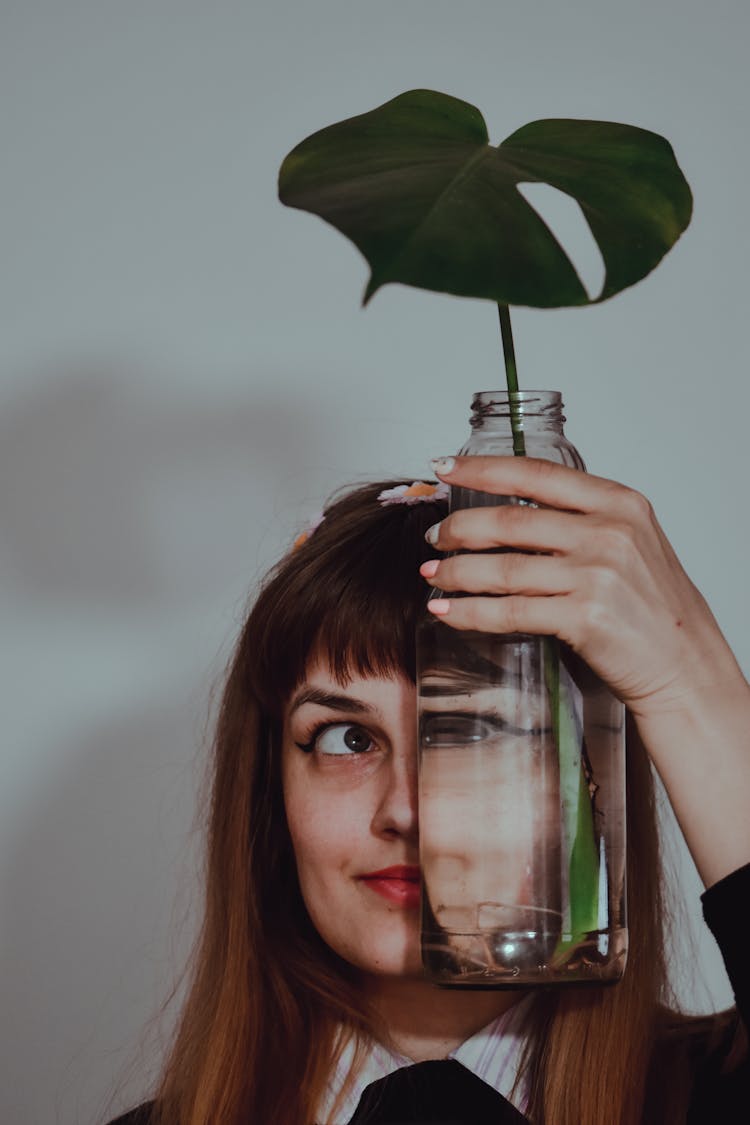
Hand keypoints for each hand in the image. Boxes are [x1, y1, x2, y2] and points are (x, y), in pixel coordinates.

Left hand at [419, 456, 743, 720]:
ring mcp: (597, 576)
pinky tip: (448, 610)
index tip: (444, 467)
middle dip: (460, 529)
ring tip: (433, 575)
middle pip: (510, 521)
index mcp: (619, 503)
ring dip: (456, 572)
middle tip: (434, 536)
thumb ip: (579, 520)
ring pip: (502, 569)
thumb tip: (508, 512)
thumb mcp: (629, 542)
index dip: (481, 468)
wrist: (685, 664)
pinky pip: (509, 612)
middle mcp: (609, 533)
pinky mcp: (584, 619)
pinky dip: (469, 612)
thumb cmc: (653, 606)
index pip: (535, 474)